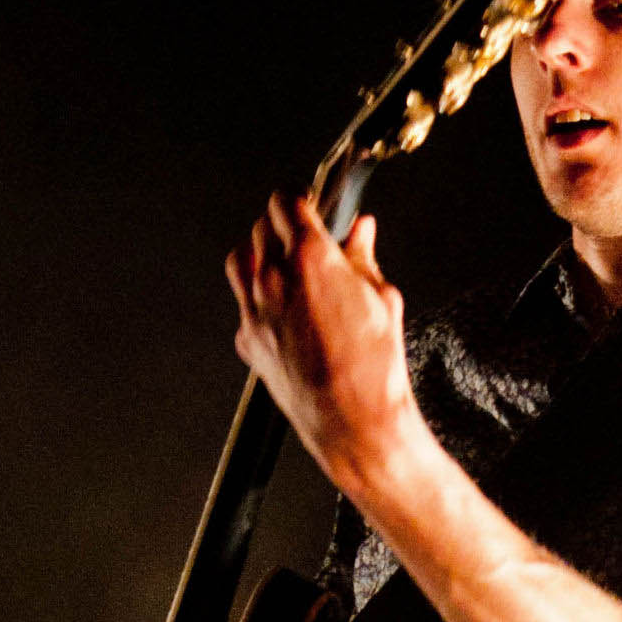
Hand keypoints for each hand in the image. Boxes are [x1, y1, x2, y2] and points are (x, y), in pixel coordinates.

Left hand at [225, 193, 422, 494]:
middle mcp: (274, 278)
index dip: (299, 199)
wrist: (354, 422)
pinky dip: (257, 296)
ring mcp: (254, 310)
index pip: (285, 202)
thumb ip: (363, 256)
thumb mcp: (381, 298)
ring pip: (240, 259)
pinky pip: (243, 303)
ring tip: (284, 265)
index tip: (310, 205)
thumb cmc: (375, 366)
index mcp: (310, 257)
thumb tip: (361, 230)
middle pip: (261, 228)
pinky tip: (284, 310)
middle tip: (305, 237)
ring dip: (259, 253)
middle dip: (282, 226)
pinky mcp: (246, 340)